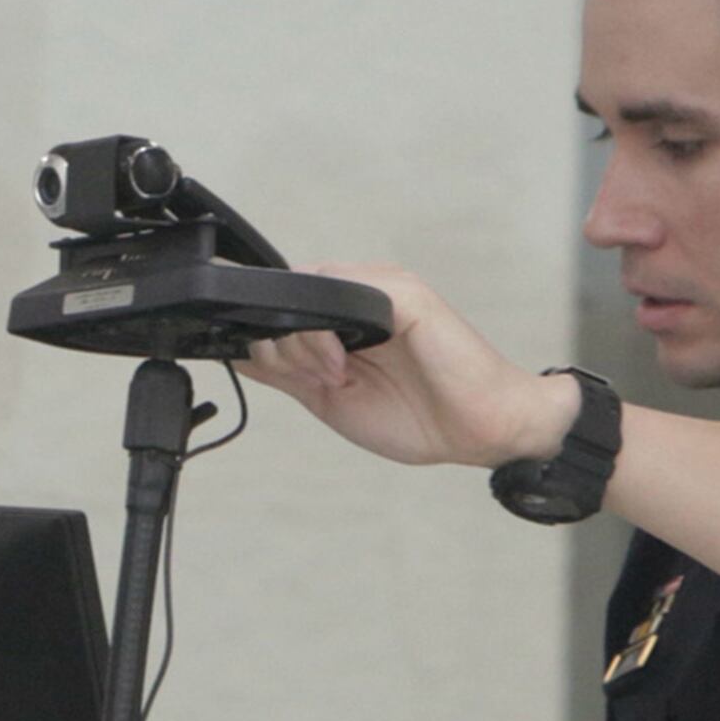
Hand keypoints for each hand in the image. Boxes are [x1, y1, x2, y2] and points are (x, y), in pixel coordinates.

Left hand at [240, 264, 579, 469]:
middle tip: (313, 381)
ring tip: (332, 377)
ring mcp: (385, 291)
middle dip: (281, 343)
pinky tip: (340, 365)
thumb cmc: (420, 415)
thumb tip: (238, 354)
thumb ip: (287, 371)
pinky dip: (327, 331)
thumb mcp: (330, 397)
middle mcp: (363, 296)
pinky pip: (347, 292)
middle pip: (289, 295)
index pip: (283, 304)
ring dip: (303, 339)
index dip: (265, 336)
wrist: (481, 431)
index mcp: (346, 317)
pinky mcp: (406, 296)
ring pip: (310, 289)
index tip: (278, 374)